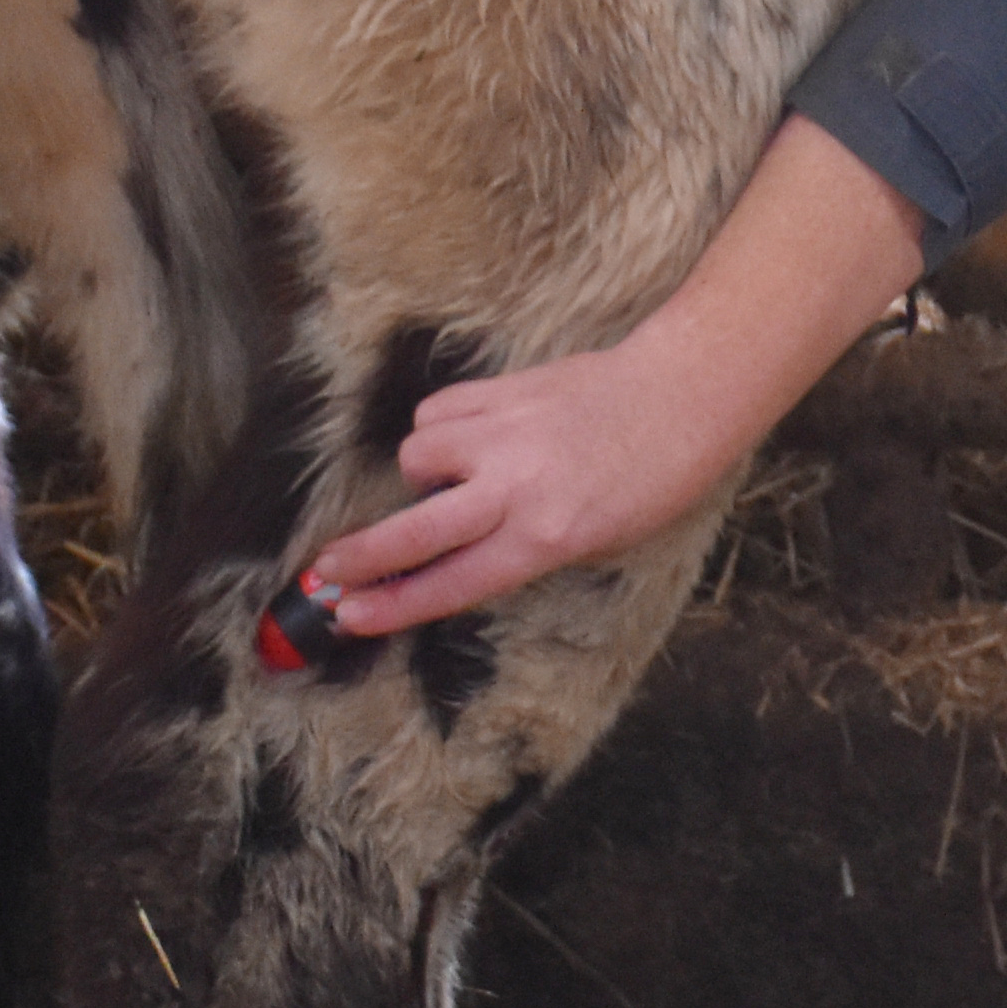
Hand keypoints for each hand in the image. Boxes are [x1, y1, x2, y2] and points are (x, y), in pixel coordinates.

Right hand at [307, 336, 778, 631]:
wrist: (681, 398)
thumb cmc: (651, 480)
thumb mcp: (597, 542)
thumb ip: (523, 547)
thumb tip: (456, 545)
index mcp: (546, 537)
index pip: (453, 583)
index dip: (395, 606)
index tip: (350, 618)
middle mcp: (517, 488)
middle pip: (415, 530)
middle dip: (361, 557)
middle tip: (325, 573)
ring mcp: (504, 433)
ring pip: (416, 455)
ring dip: (424, 472)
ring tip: (459, 474)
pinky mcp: (503, 390)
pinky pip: (437, 412)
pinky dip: (441, 428)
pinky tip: (467, 436)